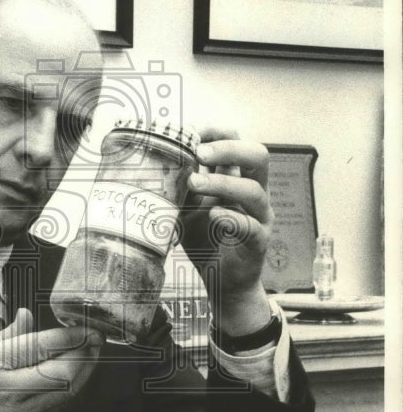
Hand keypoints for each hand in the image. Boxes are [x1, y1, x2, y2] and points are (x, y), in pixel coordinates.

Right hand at [0, 309, 102, 411]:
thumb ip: (3, 335)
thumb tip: (27, 317)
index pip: (40, 346)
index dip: (69, 335)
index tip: (84, 326)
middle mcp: (7, 392)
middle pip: (62, 373)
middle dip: (85, 354)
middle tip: (95, 339)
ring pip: (65, 394)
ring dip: (83, 373)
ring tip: (90, 356)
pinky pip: (55, 410)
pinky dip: (68, 392)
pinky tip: (72, 379)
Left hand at [181, 125, 273, 333]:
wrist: (222, 281)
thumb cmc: (205, 240)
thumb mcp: (186, 208)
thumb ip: (179, 187)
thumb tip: (150, 163)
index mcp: (237, 178)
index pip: (237, 142)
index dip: (218, 132)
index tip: (193, 131)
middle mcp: (254, 192)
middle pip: (258, 155)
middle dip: (228, 148)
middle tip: (199, 152)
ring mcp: (260, 216)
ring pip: (253, 190)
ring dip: (222, 183)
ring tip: (194, 183)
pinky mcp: (259, 241)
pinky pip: (250, 226)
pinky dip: (231, 219)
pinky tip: (213, 217)